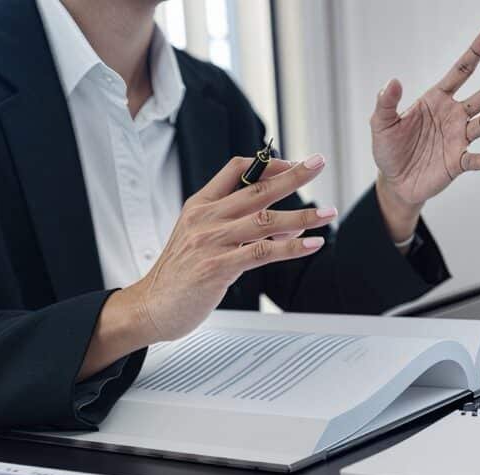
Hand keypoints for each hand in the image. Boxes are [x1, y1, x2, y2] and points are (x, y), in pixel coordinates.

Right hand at [79, 155, 335, 378]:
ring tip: (328, 212)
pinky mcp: (218, 268)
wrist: (151, 307)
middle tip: (318, 162)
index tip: (293, 162)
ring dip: (302, 215)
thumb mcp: (205, 240)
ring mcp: (211, 242)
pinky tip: (312, 244)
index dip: (267, 163)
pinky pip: (262, 253)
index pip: (235, 170)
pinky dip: (291, 248)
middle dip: (292, 175)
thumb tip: (292, 224)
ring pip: (265, 221)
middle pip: (256, 189)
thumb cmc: (181, 275)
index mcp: (200, 206)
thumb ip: (245, 229)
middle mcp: (205, 219)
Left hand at [370, 28, 479, 241]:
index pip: (460, 72)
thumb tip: (392, 82)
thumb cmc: (389, 149)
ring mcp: (459, 138)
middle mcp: (454, 116)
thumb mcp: (381, 123)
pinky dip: (478, 160)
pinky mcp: (457, 162)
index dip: (475, 53)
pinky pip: (472, 160)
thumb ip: (386, 102)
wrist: (395, 181)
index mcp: (438, 100)